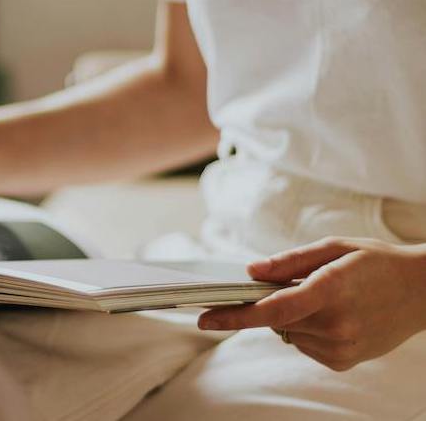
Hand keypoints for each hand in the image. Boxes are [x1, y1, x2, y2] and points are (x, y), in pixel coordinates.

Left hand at [198, 237, 425, 370]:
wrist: (422, 292)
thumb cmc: (375, 262)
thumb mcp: (333, 248)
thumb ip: (289, 262)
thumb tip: (250, 272)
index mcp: (331, 290)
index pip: (272, 309)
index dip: (234, 315)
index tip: (204, 318)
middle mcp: (336, 324)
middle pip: (275, 320)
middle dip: (268, 304)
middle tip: (293, 284)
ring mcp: (342, 347)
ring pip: (287, 333)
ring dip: (292, 317)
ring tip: (326, 297)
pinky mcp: (344, 361)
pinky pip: (305, 345)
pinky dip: (306, 330)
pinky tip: (333, 316)